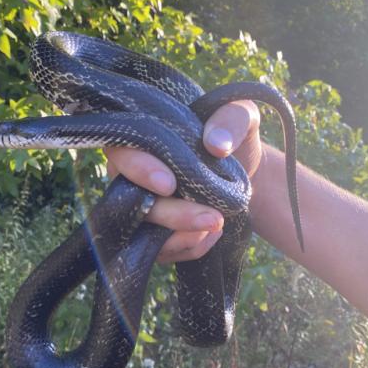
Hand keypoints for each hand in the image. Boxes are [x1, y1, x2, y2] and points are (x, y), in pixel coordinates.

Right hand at [104, 100, 260, 262]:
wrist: (244, 172)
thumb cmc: (232, 137)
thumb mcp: (241, 117)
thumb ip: (232, 119)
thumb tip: (216, 145)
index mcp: (141, 139)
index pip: (123, 152)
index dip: (140, 170)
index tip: (169, 184)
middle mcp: (130, 176)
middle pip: (134, 201)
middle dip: (173, 215)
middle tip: (213, 218)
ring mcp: (139, 209)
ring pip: (146, 232)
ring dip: (184, 235)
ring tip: (218, 225)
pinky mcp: (152, 235)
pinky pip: (163, 251)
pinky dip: (191, 247)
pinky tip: (214, 234)